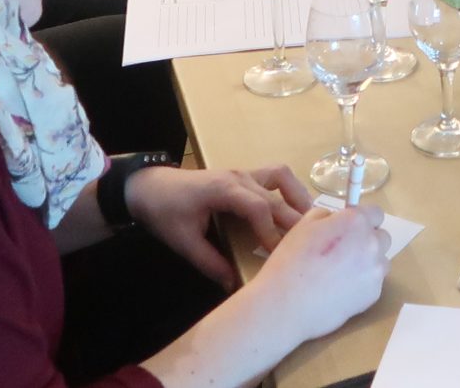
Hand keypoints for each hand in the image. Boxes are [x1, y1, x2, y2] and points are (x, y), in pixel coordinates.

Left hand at [129, 164, 314, 279]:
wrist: (149, 188)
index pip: (258, 208)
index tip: (280, 256)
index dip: (272, 232)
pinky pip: (275, 176)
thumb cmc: (165, 213)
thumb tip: (233, 286)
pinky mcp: (244, 176)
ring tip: (310, 224)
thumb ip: (209, 263)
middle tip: (308, 247)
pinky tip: (295, 210)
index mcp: (223, 190)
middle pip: (276, 196)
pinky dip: (290, 190)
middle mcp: (239, 177)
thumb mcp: (182, 242)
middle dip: (294, 221)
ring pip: (282, 176)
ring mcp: (243, 173)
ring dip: (298, 198)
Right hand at [242, 202, 392, 343]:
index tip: (349, 229)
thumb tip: (336, 220)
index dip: (362, 219)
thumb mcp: (303, 225)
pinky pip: (374, 283)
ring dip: (368, 263)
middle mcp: (372, 244)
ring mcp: (376, 271)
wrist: (287, 304)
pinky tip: (340, 291)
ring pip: (380, 261)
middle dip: (367, 241)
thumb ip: (327, 216)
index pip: (375, 213)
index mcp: (355, 222)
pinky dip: (362, 284)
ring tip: (342, 274)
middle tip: (344, 252)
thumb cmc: (291, 261)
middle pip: (382, 237)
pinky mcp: (374, 295)